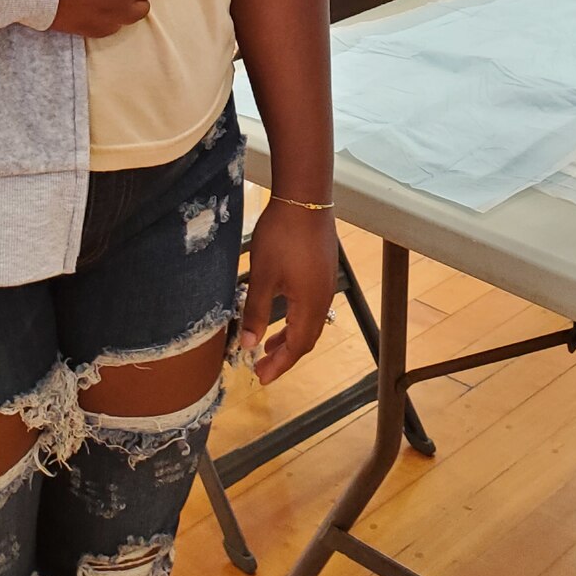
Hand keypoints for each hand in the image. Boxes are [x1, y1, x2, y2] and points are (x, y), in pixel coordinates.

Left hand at [239, 202, 337, 385]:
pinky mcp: (324, 268)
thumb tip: (248, 345)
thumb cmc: (281, 237)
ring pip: (310, 320)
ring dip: (290, 335)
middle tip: (262, 365)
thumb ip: (256, 313)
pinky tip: (283, 311)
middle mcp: (323, 298)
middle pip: (306, 338)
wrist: (304, 198)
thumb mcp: (262, 277)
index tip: (260, 377)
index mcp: (310, 305)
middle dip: (284, 354)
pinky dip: (296, 317)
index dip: (279, 365)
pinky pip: (312, 304)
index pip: (296, 347)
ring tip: (269, 343)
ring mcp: (326, 282)